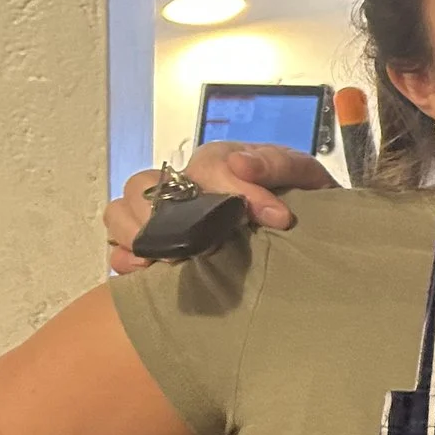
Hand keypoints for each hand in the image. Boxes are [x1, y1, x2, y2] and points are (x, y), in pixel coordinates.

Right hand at [104, 144, 336, 272]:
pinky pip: (119, 249)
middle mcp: (183, 186)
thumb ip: (278, 165)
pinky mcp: (155, 249)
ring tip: (174, 258)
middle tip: (210, 244)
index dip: (234, 189)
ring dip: (138, 234)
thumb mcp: (305, 177)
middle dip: (167, 213)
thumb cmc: (305, 202)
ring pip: (120, 213)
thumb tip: (241, 164)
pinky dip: (126, 258)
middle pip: (142, 184)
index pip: (207, 165)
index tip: (277, 218)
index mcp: (219, 164)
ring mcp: (164, 217)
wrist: (315, 236)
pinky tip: (150, 270)